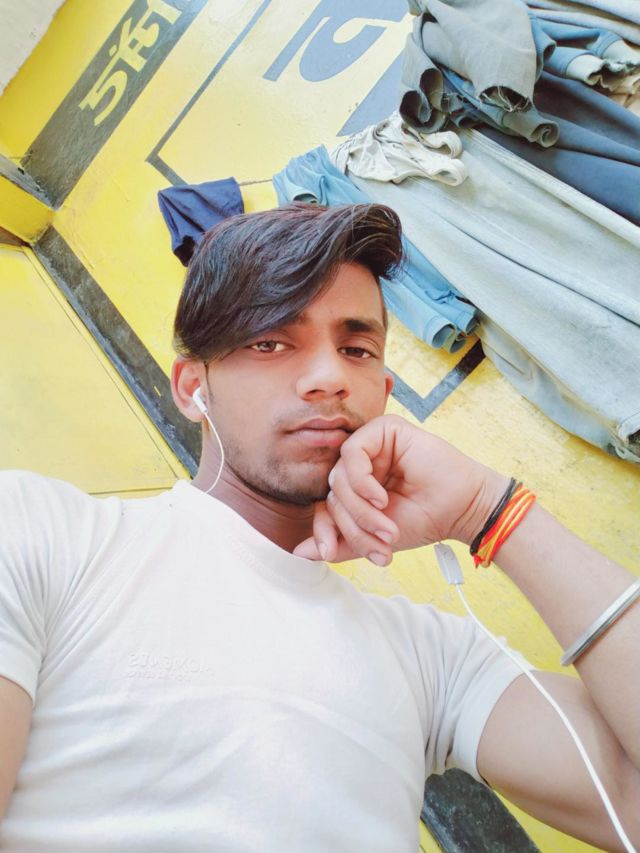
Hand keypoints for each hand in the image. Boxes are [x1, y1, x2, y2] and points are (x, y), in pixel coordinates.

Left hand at [293, 415, 508, 564]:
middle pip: (330, 493)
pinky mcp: (383, 429)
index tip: (328, 551)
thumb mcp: (373, 539)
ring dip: (360, 509)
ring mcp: (371, 444)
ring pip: (338, 477)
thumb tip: (300, 552)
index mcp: (356, 485)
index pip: (324, 504)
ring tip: (386, 527)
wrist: (461, 510)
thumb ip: (339, 543)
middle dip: (351, 525)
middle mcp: (361, 463)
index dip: (322, 528)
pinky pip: (351, 452)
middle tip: (379, 545)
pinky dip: (361, 480)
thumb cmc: (423, 520)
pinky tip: (382, 497)